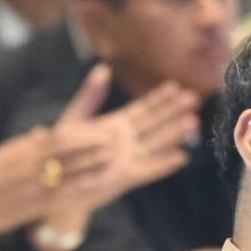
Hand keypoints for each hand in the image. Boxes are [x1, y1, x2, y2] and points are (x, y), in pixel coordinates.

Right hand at [0, 126, 121, 241]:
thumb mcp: (2, 158)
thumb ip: (25, 147)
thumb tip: (43, 133)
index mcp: (18, 151)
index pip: (55, 137)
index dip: (79, 133)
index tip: (98, 127)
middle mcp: (25, 165)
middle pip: (65, 150)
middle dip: (90, 144)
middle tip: (114, 137)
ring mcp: (29, 185)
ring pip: (67, 170)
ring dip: (91, 162)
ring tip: (113, 156)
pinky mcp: (31, 205)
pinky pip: (61, 193)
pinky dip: (81, 185)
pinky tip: (98, 181)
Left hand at [44, 75, 200, 217]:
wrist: (56, 180)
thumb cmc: (62, 150)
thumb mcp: (75, 117)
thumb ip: (90, 95)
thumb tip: (103, 70)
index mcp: (116, 124)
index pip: (143, 108)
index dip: (160, 98)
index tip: (176, 86)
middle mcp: (126, 140)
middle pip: (155, 122)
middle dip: (175, 111)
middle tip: (194, 98)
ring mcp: (128, 157)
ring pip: (157, 142)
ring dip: (175, 133)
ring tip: (194, 122)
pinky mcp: (126, 176)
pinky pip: (149, 169)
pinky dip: (165, 164)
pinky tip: (182, 157)